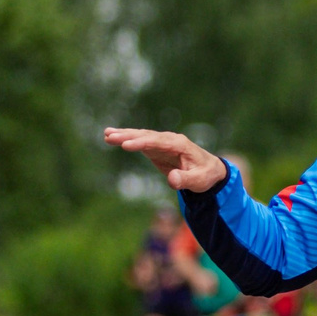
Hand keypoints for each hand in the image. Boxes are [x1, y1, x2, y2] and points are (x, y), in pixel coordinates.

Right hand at [103, 127, 228, 193]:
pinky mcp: (156, 148)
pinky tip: (111, 137)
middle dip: (128, 136)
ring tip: (106, 134)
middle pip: (146, 136)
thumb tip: (172, 180)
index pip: (158, 142)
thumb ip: (185, 179)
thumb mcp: (199, 180)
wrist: (209, 170)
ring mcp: (162, 142)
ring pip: (141, 136)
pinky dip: (127, 139)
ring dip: (124, 135)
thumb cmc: (205, 175)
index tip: (125, 145)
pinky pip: (139, 142)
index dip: (141, 143)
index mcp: (180, 144)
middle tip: (110, 136)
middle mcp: (169, 140)